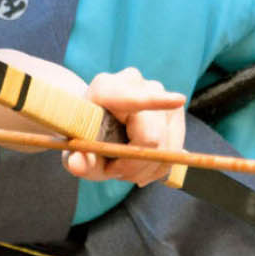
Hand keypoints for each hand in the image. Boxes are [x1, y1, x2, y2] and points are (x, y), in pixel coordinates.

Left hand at [62, 67, 186, 186]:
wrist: (97, 123)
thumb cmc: (85, 135)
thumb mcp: (76, 150)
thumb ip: (78, 158)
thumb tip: (77, 165)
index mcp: (106, 87)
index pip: (132, 99)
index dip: (154, 102)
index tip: (177, 101)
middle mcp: (135, 84)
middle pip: (152, 136)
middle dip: (134, 164)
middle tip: (112, 171)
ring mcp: (159, 94)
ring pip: (167, 146)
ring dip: (146, 168)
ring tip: (124, 167)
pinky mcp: (173, 110)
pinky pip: (175, 149)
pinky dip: (158, 166)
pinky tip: (140, 166)